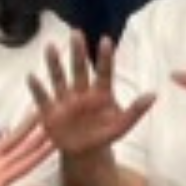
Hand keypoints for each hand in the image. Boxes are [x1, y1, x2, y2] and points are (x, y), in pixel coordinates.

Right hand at [26, 33, 157, 159]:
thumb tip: (153, 94)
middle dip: (78, 52)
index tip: (106, 40)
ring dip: (54, 64)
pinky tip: (32, 76)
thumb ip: (136, 111)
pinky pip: (43, 98)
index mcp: (101, 93)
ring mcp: (65, 101)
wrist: (85, 152)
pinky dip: (37, 88)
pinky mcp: (50, 112)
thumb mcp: (123, 125)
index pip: (103, 72)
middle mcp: (82, 92)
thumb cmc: (105, 134)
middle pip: (79, 69)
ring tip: (50, 46)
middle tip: (76, 32)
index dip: (105, 57)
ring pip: (59, 79)